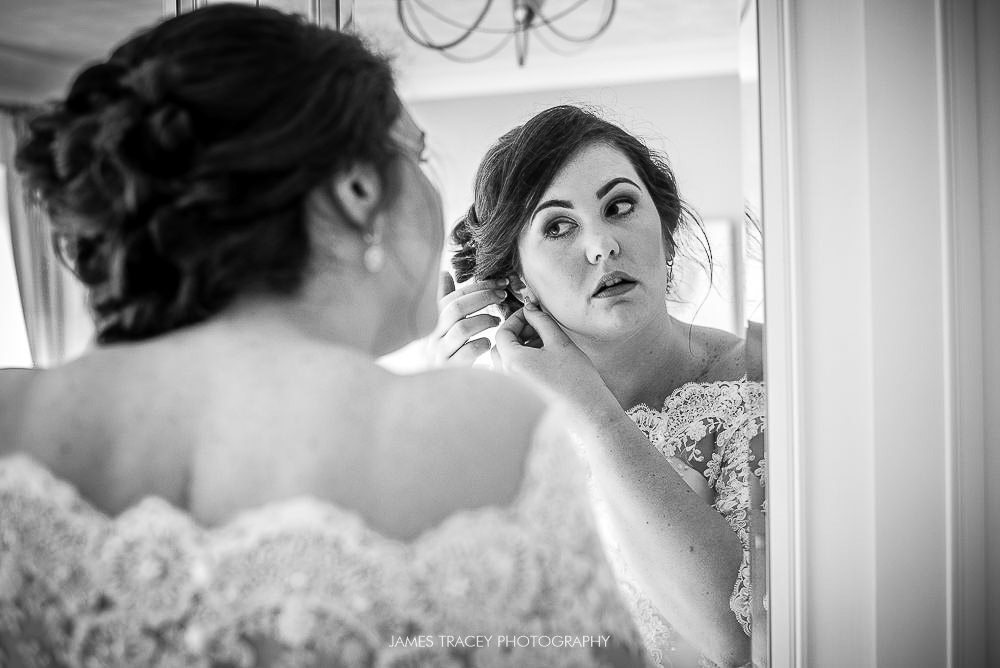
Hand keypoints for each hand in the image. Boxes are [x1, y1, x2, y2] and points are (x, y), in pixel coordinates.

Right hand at [429, 271, 508, 365]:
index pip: (453, 296)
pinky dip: (481, 344)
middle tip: (502, 296)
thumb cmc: (445, 348)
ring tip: (498, 321)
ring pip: (462, 329)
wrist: (433, 383)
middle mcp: (434, 336)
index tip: (500, 283)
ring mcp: (441, 354)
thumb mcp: (442, 325)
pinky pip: (467, 353)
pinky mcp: (451, 370)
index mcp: (433, 321)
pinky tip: (489, 343)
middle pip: (456, 309)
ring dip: (484, 320)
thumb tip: (446, 273)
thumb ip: (444, 300)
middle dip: (483, 298)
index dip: (478, 287)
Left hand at [493, 302, 615, 414]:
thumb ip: (541, 321)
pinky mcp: (520, 397)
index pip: (502, 332)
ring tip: (544, 344)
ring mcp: (511, 389)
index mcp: (512, 362)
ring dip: (520, 348)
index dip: (516, 318)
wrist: (588, 411)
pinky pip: (512, 374)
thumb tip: (530, 308)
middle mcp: (505, 377)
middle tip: (538, 328)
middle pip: (501, 346)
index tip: (532, 313)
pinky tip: (543, 361)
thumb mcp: (559, 342)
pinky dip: (522, 362)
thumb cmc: (576, 378)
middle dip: (517, 333)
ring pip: (506, 360)